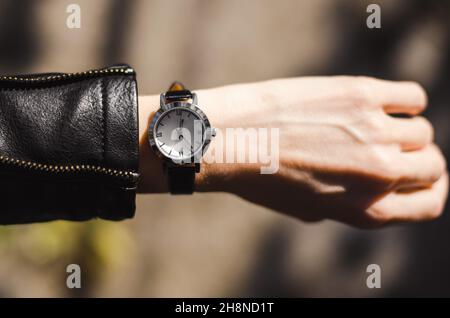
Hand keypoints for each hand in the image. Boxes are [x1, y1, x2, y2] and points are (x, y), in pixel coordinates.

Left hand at [138, 76, 447, 227]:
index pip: (430, 204)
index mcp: (366, 211)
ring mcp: (374, 133)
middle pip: (433, 164)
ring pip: (422, 130)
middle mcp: (378, 175)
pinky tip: (376, 102)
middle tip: (394, 147)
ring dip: (403, 128)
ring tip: (371, 124)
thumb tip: (387, 181)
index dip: (431, 189)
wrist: (232, 139)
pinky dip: (403, 99)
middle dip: (418, 158)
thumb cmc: (265, 176)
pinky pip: (412, 96)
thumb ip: (354, 202)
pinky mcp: (362, 96)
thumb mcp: (310, 207)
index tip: (422, 176)